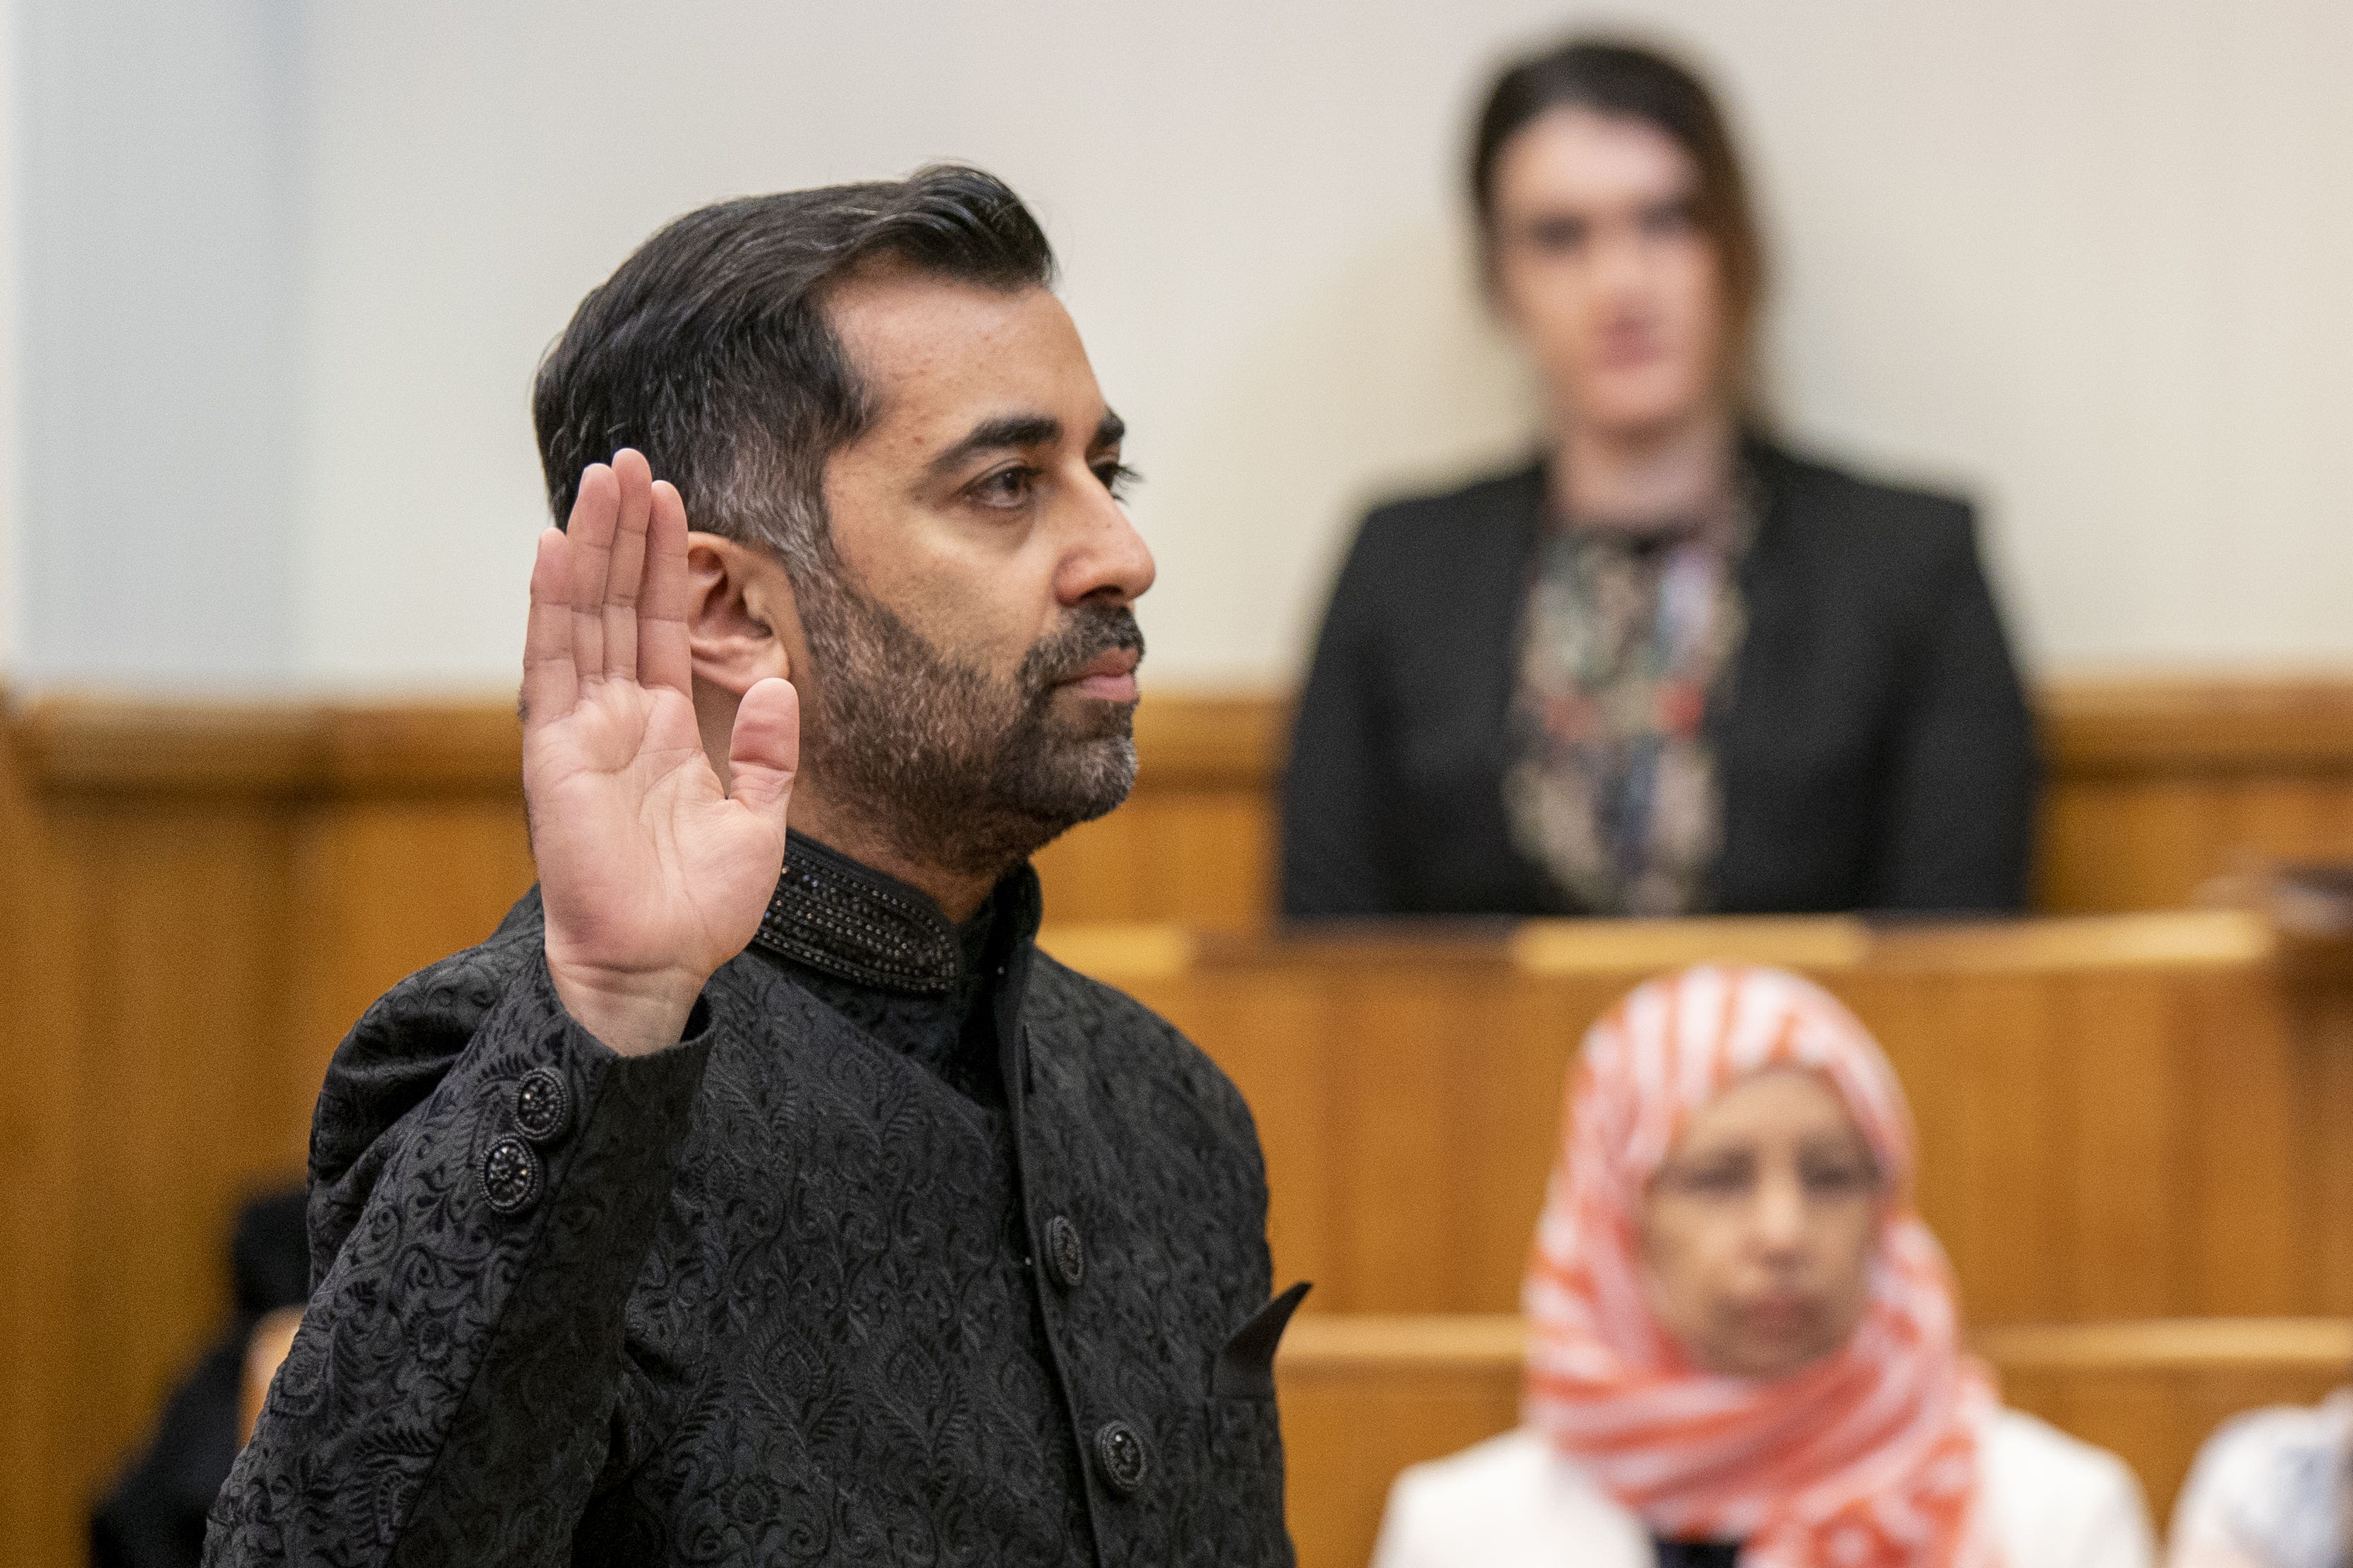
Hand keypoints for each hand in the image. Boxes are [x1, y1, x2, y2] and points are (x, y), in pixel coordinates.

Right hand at [521, 450, 797, 1055]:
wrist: (657, 968)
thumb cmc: (699, 910)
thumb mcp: (760, 824)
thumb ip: (770, 755)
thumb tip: (783, 687)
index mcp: (661, 729)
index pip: (657, 625)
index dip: (661, 562)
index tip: (669, 498)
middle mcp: (615, 719)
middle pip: (616, 604)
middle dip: (623, 532)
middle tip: (630, 458)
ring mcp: (581, 731)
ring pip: (583, 616)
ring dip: (590, 546)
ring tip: (600, 477)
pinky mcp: (555, 753)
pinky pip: (551, 666)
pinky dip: (551, 605)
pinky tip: (553, 547)